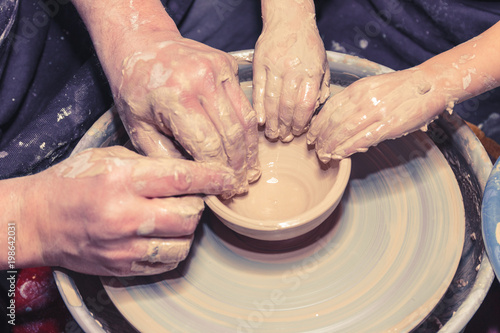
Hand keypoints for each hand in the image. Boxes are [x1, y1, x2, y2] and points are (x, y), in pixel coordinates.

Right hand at [30, 146, 235, 275]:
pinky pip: (166, 262)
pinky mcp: (122, 267)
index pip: (181, 178)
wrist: (37, 220)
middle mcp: (125, 216)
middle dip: (198, 203)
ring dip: (187, 228)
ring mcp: (123, 247)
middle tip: (190, 196)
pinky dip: (173, 247)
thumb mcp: (108, 158)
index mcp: (121, 181)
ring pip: (183, 242)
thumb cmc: (71, 182)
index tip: (228, 177)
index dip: (211, 176)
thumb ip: (150, 164)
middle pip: (189, 214)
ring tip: (173, 216)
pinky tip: (162, 234)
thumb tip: (189, 170)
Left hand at [114, 35, 259, 196]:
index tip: (223, 190)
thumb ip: (166, 157)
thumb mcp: (138, 127)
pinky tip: (246, 147)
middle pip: (232, 134)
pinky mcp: (228, 65)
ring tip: (249, 171)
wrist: (141, 44)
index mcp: (174, 96)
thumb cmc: (135, 87)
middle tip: (240, 186)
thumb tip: (194, 183)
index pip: (207, 145)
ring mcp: (218, 69)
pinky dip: (248, 128)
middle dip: (238, 166)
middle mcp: (200, 79)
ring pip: (246, 119)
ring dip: (249, 150)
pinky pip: (245, 103)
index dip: (218, 172)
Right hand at [253, 6, 329, 141]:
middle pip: (287, 106)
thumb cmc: (307, 44)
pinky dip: (259, 107)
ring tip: (272, 134)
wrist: (289, 19)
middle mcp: (293, 70)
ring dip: (271, 121)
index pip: (305, 105)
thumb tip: (316, 111)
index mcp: (311, 72)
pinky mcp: (260, 64)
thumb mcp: (322, 64)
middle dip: (285, 126)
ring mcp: (274, 67)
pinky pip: (259, 90)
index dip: (301, 123)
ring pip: (272, 101)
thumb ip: (321, 87)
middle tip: (283, 138)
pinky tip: (259, 120)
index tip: (298, 132)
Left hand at [307, 68, 453, 161]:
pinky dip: (348, 147)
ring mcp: (376, 111)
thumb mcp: (373, 87)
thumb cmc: (401, 88)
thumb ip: (355, 101)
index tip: (310, 136)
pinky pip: (363, 138)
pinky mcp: (389, 124)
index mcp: (358, 89)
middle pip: (333, 121)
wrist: (431, 84)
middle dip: (321, 138)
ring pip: (344, 131)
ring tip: (325, 155)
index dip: (317, 124)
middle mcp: (364, 99)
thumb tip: (339, 121)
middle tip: (315, 150)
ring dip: (331, 145)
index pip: (329, 108)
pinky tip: (340, 154)